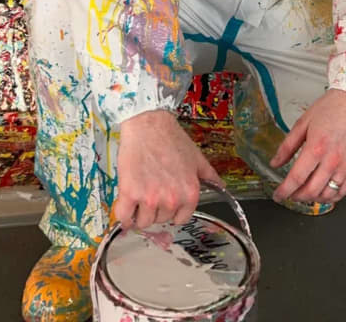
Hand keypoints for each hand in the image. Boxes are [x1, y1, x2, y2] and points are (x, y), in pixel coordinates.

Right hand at [113, 109, 221, 230]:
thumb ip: (210, 175)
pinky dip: (123, 214)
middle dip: (155, 209)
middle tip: (152, 189)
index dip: (172, 210)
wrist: (148, 124)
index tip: (165, 202)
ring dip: (139, 212)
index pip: (179, 219)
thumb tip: (221, 185)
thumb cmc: (171, 138)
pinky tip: (126, 204)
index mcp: (190, 193)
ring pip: (142, 221)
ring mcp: (150, 198)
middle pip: (160, 220)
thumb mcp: (196, 157)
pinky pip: (123, 217)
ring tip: (139, 193)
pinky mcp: (130, 194)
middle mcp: (171, 200)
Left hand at [270, 88, 345, 204]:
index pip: (297, 178)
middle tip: (290, 193)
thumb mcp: (302, 124)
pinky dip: (332, 197)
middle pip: (311, 190)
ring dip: (313, 199)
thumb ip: (287, 146)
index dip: (284, 190)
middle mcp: (332, 160)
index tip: (278, 195)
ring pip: (328, 195)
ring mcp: (345, 165)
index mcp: (316, 148)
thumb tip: (275, 163)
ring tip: (305, 193)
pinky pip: (344, 191)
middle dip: (296, 196)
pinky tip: (323, 193)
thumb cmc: (329, 110)